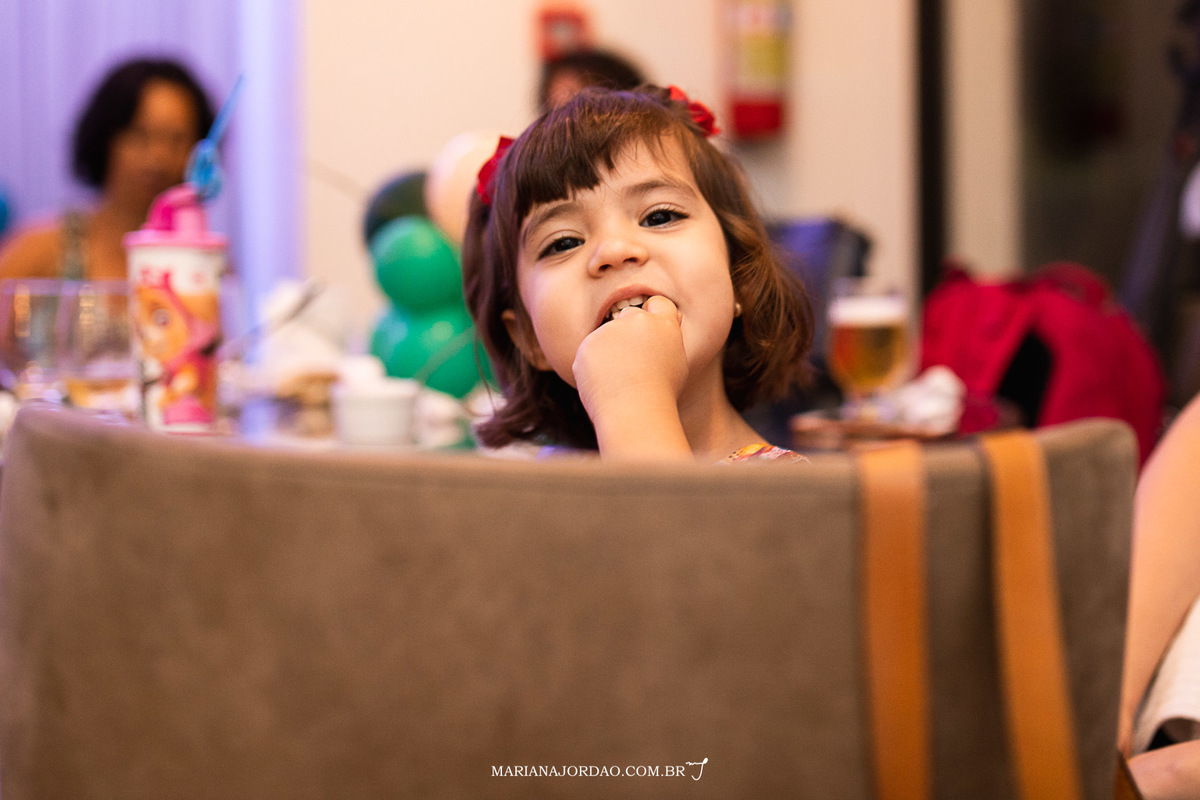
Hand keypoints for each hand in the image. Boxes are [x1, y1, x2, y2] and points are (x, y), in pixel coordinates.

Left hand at [572, 295, 690, 458]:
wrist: (634, 412)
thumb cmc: (661, 394)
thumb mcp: (676, 363)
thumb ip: (667, 340)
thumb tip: (667, 322)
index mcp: (663, 324)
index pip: (658, 303)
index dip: (653, 316)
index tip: (650, 333)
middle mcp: (635, 321)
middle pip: (629, 316)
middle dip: (629, 333)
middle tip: (633, 363)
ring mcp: (609, 331)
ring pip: (607, 337)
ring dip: (610, 351)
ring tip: (621, 380)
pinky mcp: (587, 345)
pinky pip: (590, 353)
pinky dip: (594, 366)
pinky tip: (605, 384)